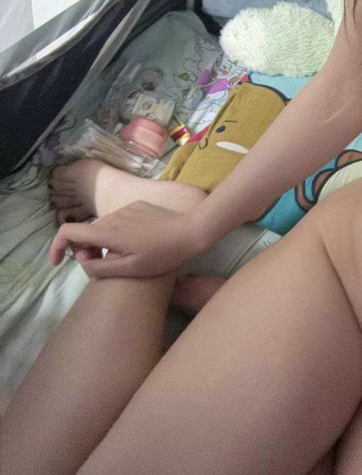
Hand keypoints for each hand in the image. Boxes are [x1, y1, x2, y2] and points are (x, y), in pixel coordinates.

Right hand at [49, 201, 206, 277]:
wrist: (191, 231)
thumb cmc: (162, 255)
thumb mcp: (130, 269)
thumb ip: (100, 267)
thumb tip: (82, 261)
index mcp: (107, 232)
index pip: (68, 232)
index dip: (57, 247)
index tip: (59, 262)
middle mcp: (112, 216)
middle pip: (86, 232)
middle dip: (85, 249)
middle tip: (99, 266)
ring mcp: (126, 209)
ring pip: (104, 226)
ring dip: (103, 241)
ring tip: (120, 257)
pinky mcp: (139, 206)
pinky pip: (120, 220)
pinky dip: (119, 232)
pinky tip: (137, 243)